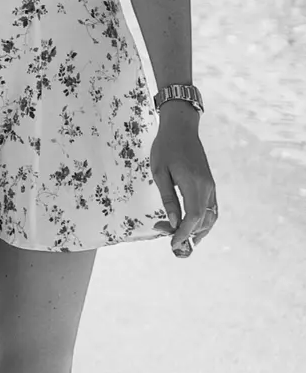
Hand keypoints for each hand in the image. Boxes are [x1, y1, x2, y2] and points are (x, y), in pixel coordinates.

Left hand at [151, 105, 216, 257]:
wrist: (181, 128)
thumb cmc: (166, 147)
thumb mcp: (159, 172)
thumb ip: (168, 198)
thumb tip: (172, 221)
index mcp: (193, 183)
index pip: (193, 217)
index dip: (184, 233)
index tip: (172, 244)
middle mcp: (207, 187)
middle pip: (203, 220)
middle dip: (188, 234)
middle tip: (167, 237)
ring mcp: (211, 185)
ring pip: (211, 217)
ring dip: (198, 231)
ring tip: (181, 238)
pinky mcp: (210, 184)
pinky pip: (212, 208)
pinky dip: (204, 221)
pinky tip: (192, 227)